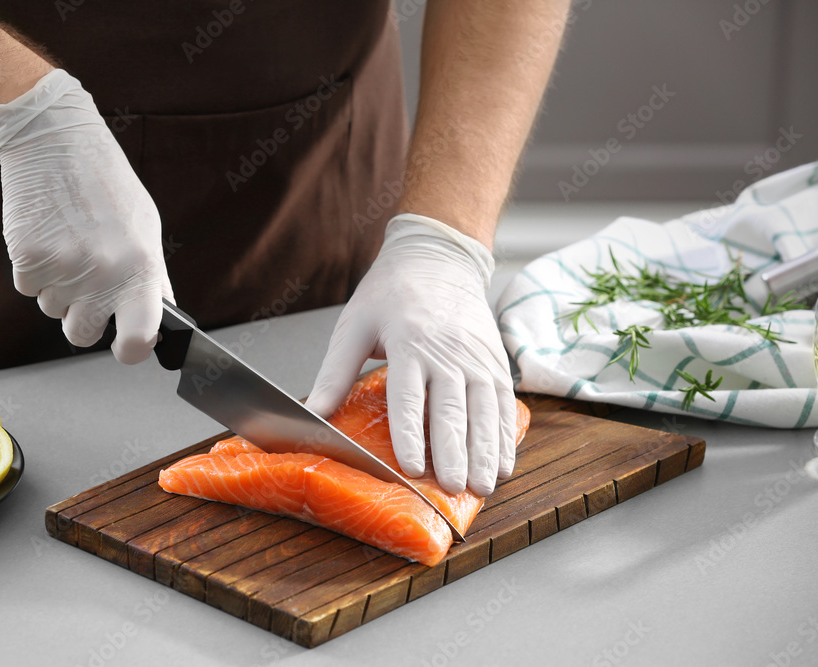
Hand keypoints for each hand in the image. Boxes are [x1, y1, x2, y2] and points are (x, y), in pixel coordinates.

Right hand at [0, 69, 173, 363]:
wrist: (55, 141)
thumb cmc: (107, 187)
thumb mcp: (145, 230)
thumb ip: (150, 280)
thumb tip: (157, 326)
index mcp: (140, 269)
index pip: (139, 339)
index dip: (132, 350)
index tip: (128, 346)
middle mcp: (102, 275)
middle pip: (82, 336)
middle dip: (83, 318)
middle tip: (87, 282)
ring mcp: (62, 270)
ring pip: (53, 310)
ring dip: (59, 289)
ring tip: (69, 243)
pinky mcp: (26, 258)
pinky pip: (28, 288)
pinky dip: (35, 270)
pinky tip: (47, 235)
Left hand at [306, 214, 515, 495]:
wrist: (438, 258)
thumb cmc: (390, 293)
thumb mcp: (354, 325)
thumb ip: (335, 372)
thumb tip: (312, 413)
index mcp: (409, 342)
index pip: (410, 397)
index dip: (411, 435)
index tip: (412, 469)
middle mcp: (449, 352)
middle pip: (453, 410)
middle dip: (455, 453)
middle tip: (454, 488)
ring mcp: (478, 358)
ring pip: (485, 411)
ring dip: (486, 452)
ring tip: (483, 486)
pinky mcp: (496, 362)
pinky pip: (504, 404)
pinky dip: (505, 436)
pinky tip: (503, 464)